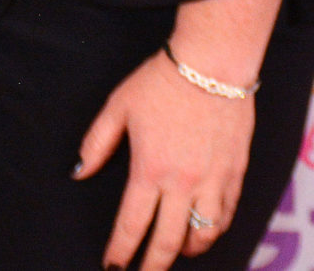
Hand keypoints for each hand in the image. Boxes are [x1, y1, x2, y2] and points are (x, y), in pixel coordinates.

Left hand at [75, 51, 252, 270]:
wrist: (213, 63)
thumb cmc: (162, 81)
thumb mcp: (118, 106)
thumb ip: (97, 143)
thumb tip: (79, 172)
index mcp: (149, 170)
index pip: (131, 225)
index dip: (120, 252)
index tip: (113, 267)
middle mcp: (182, 183)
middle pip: (167, 242)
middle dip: (152, 266)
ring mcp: (212, 181)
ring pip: (202, 235)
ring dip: (186, 251)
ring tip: (176, 253)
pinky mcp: (235, 173)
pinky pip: (226, 215)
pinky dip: (214, 231)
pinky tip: (205, 231)